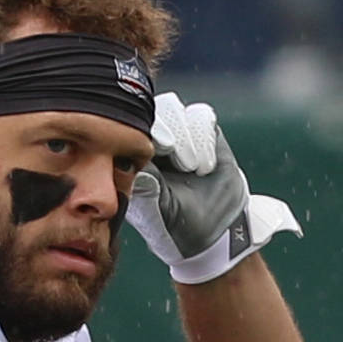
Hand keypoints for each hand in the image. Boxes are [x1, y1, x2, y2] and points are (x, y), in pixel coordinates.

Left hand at [126, 92, 302, 283]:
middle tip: (183, 164)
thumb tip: (139, 170)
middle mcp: (147, 142)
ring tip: (193, 169)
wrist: (216, 231)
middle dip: (171, 133)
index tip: (161, 150)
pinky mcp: (200, 133)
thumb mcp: (160, 213)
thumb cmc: (178, 226)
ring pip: (174, 110)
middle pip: (150, 111)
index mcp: (127, 158)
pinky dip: (206, 139)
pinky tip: (206, 166)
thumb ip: (148, 191)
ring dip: (189, 139)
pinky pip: (199, 115)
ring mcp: (173, 135)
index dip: (145, 132)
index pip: (126, 128)